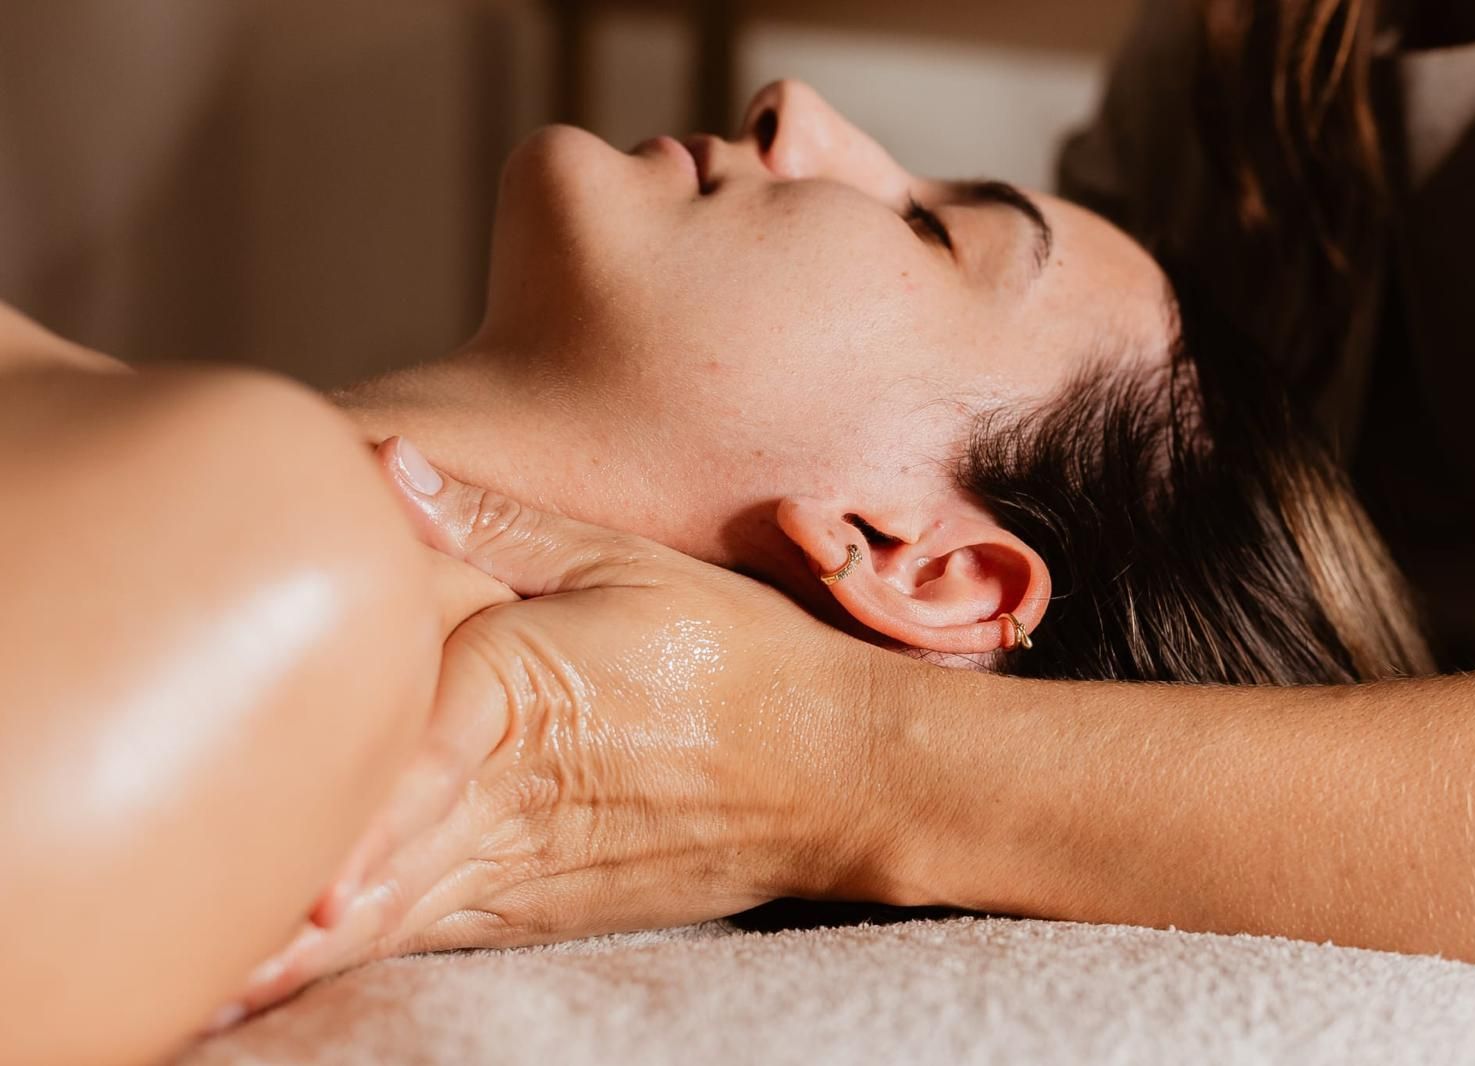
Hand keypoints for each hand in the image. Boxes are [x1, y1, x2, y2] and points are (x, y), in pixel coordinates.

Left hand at [231, 438, 892, 1016]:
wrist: (833, 769)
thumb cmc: (730, 653)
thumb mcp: (623, 562)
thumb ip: (495, 523)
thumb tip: (383, 465)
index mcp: (521, 697)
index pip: (417, 769)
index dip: (357, 833)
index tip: (302, 896)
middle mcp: (510, 801)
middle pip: (378, 869)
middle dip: (281, 919)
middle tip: (183, 965)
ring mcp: (521, 870)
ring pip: (391, 924)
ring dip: (300, 962)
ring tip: (209, 996)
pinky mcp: (536, 910)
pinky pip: (430, 938)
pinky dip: (356, 963)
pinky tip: (283, 982)